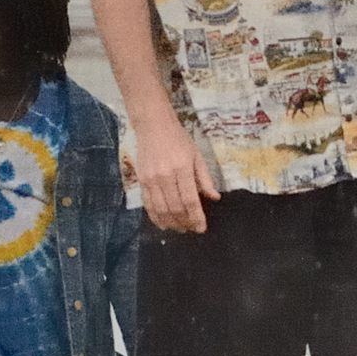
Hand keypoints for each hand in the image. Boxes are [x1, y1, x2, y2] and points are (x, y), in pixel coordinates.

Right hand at [129, 112, 216, 232]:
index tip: (201, 228)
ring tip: (180, 229)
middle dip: (185, 222)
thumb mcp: (197, 156)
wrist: (153, 126)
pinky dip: (155, 217)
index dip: (196, 217)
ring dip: (171, 223)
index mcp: (183, 169)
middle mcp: (165, 176)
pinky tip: (163, 224)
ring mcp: (151, 179)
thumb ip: (205, 179)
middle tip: (192, 229)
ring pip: (161, 209)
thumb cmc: (179, 139)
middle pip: (175, 208)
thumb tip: (215, 198)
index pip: (190, 200)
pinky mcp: (142, 181)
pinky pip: (148, 204)